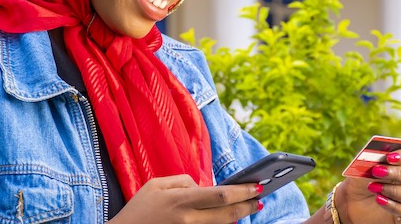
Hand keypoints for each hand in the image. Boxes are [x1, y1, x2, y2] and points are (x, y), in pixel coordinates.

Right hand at [109, 174, 262, 223]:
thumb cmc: (139, 209)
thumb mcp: (156, 185)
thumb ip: (183, 180)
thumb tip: (204, 184)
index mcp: (181, 200)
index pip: (221, 195)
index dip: (243, 191)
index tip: (257, 186)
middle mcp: (188, 220)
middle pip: (228, 213)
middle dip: (248, 205)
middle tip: (261, 198)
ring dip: (239, 216)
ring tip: (250, 207)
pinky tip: (231, 219)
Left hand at [337, 147, 400, 223]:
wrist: (354, 203)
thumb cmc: (362, 181)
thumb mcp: (361, 168)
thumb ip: (370, 160)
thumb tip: (376, 156)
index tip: (389, 157)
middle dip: (398, 173)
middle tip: (377, 171)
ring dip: (395, 190)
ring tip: (374, 187)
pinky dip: (392, 204)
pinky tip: (379, 199)